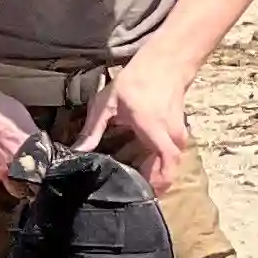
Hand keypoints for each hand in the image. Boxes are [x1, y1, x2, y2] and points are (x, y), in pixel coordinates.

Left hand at [78, 51, 193, 192]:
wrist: (166, 62)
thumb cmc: (136, 80)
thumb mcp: (108, 102)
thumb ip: (92, 130)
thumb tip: (76, 152)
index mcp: (154, 129)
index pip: (166, 164)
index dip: (156, 183)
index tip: (138, 194)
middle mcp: (171, 135)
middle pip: (169, 171)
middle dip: (152, 186)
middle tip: (129, 194)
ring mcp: (180, 135)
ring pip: (171, 166)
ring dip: (155, 175)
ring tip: (132, 181)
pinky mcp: (180, 134)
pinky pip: (171, 157)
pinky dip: (159, 165)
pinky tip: (140, 165)